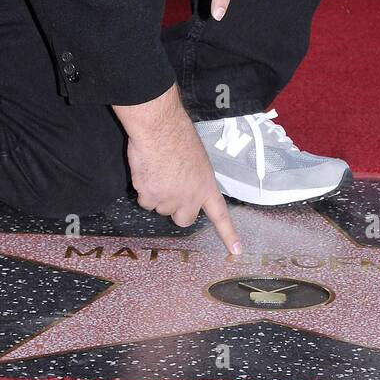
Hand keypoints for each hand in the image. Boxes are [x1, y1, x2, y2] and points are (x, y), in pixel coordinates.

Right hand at [114, 84, 240, 253]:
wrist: (159, 128)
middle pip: (183, 219)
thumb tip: (185, 182)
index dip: (227, 234)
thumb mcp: (197, 157)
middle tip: (170, 188)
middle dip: (176, 209)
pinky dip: (143, 189)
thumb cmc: (179, 134)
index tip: (236, 251)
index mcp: (206, 186)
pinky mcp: (149, 197)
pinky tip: (146, 171)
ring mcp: (169, 200)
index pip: (220, 214)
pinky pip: (144, 201)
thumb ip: (194, 177)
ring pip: (160, 208)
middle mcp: (190, 198)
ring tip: (157, 169)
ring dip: (157, 195)